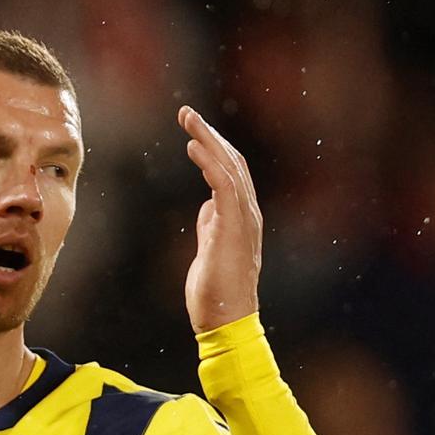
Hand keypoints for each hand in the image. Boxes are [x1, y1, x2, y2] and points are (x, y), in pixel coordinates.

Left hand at [179, 105, 261, 333]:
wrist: (225, 320)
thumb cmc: (216, 292)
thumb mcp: (209, 250)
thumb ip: (211, 226)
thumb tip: (206, 208)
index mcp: (242, 217)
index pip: (231, 172)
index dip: (214, 148)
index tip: (192, 131)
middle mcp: (248, 213)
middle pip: (233, 162)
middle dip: (210, 135)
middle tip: (186, 114)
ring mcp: (244, 219)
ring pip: (230, 168)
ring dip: (208, 140)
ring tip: (187, 120)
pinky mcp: (233, 228)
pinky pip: (225, 186)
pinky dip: (210, 163)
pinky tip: (193, 148)